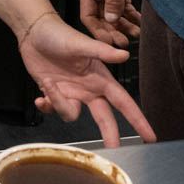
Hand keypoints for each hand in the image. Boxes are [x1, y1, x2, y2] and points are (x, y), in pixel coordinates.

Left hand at [21, 14, 156, 145]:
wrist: (33, 33)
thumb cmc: (58, 34)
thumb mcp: (80, 43)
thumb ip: (102, 52)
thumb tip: (124, 55)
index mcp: (100, 78)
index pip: (124, 103)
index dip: (138, 120)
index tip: (150, 136)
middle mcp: (88, 88)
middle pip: (104, 118)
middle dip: (110, 135)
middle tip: (113, 150)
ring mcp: (71, 92)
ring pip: (72, 115)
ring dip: (60, 104)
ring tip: (49, 84)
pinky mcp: (54, 93)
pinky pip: (54, 110)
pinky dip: (47, 106)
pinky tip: (40, 96)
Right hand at [78, 0, 148, 46]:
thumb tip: (110, 19)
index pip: (87, 14)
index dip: (97, 30)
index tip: (109, 43)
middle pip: (101, 16)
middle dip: (112, 30)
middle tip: (125, 43)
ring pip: (113, 12)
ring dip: (123, 25)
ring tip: (136, 35)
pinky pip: (124, 6)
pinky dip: (131, 15)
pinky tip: (139, 23)